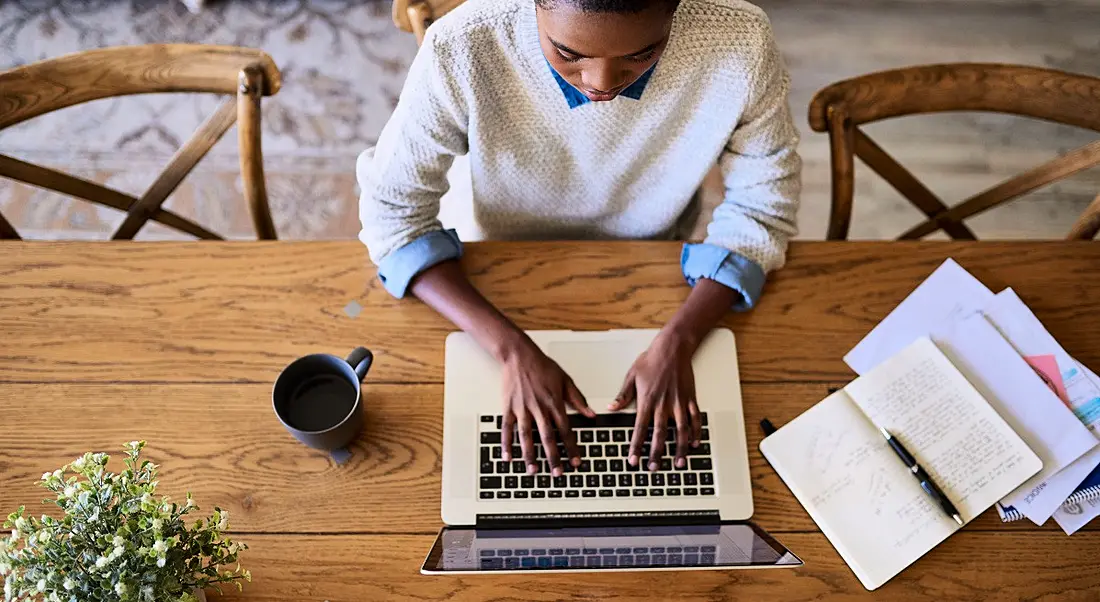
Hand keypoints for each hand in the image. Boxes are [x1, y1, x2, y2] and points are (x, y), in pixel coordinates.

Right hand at [499, 337, 595, 475]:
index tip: (576, 462)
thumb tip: (591, 414)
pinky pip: (507, 429)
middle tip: (557, 473)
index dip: (572, 448)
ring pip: (526, 436)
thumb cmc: (542, 366)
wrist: (519, 355)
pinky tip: (508, 457)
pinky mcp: (508, 408)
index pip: (565, 430)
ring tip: (533, 470)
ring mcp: (522, 409)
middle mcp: (538, 408)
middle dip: (553, 457)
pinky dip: (506, 444)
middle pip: (547, 437)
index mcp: (554, 403)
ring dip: (530, 455)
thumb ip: (578, 399)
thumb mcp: (566, 380)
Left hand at [609, 331, 700, 471]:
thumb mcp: (631, 376)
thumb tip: (611, 407)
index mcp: (646, 401)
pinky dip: (695, 432)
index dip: (636, 447)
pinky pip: (694, 419)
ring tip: (679, 463)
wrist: (672, 347)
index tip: (634, 460)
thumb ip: (623, 395)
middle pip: (659, 435)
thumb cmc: (651, 360)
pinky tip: (694, 443)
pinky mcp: (690, 399)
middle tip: (654, 468)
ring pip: (680, 431)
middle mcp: (663, 405)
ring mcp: (679, 403)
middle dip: (656, 454)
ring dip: (679, 448)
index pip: (639, 429)